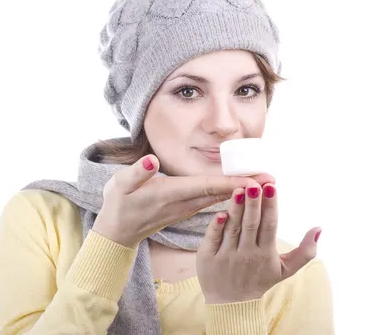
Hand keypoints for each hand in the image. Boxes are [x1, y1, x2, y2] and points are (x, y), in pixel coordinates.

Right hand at [91, 154, 273, 248]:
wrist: (118, 230)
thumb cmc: (119, 204)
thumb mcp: (121, 185)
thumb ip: (137, 172)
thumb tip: (152, 160)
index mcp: (170, 195)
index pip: (205, 187)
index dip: (230, 184)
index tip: (253, 182)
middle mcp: (183, 204)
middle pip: (220, 194)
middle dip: (246, 187)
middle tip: (273, 179)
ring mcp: (186, 208)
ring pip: (219, 199)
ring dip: (241, 192)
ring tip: (265, 183)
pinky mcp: (186, 209)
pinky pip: (213, 202)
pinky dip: (229, 194)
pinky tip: (242, 190)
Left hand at [197, 183, 320, 303]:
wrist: (232, 304)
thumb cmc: (259, 281)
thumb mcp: (286, 270)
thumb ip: (305, 251)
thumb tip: (319, 228)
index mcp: (265, 254)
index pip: (270, 226)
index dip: (271, 206)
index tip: (272, 187)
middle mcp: (246, 254)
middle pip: (251, 224)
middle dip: (253, 203)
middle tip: (255, 184)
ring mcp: (226, 255)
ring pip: (232, 228)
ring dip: (235, 209)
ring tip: (238, 189)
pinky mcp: (208, 257)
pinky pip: (212, 239)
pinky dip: (216, 226)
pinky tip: (220, 212)